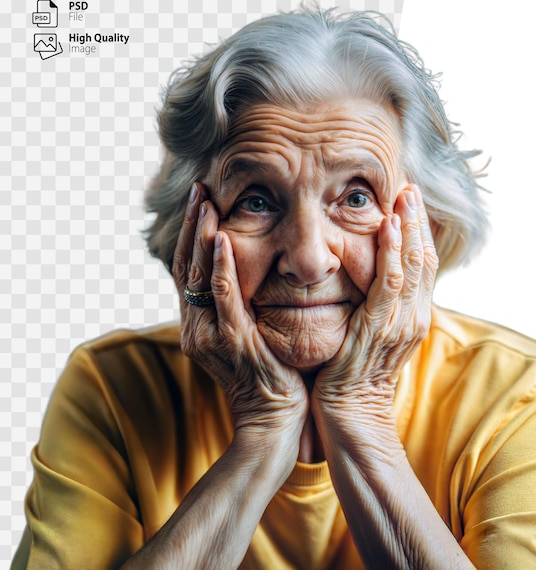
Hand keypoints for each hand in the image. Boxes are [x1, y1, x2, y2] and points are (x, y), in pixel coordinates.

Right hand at [172, 183, 307, 440]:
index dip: (192, 235)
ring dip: (201, 236)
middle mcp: (196, 327)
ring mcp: (210, 336)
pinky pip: (222, 299)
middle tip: (199, 189)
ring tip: (206, 201)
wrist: (274, 421)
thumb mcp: (250, 336)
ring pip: (198, 277)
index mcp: (200, 324)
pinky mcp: (232, 342)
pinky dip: (219, 268)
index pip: (190, 270)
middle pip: (187, 266)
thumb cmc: (269, 375)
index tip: (201, 201)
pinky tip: (220, 240)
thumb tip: (252, 273)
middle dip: (192, 225)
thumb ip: (242, 307)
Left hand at [312, 185, 437, 419]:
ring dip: (409, 228)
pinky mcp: (381, 327)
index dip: (419, 233)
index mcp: (414, 316)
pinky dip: (394, 252)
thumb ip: (378, 307)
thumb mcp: (372, 335)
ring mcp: (402, 322)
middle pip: (425, 259)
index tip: (410, 204)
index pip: (424, 267)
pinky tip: (389, 227)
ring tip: (404, 196)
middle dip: (418, 222)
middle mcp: (415, 316)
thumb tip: (371, 280)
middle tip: (411, 189)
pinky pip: (391, 283)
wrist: (351, 412)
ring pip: (414, 265)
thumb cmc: (354, 374)